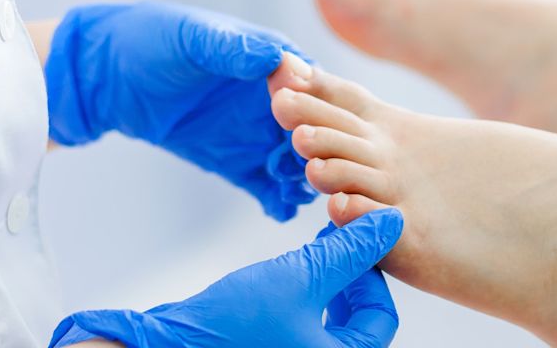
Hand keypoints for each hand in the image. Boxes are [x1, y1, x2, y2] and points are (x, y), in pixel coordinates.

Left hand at [45, 1, 317, 220]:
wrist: (111, 76)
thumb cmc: (152, 40)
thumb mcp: (191, 39)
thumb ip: (232, 49)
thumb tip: (276, 59)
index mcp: (274, 63)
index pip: (314, 88)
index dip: (318, 109)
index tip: (304, 126)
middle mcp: (277, 101)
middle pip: (316, 131)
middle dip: (317, 151)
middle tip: (302, 167)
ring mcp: (258, 134)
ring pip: (298, 162)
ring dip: (302, 179)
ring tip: (294, 192)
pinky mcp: (238, 163)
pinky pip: (268, 187)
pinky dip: (279, 200)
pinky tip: (279, 210)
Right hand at [48, 209, 403, 347]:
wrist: (166, 347)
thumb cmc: (231, 324)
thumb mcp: (299, 276)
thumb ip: (349, 250)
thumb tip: (391, 221)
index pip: (381, 320)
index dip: (371, 276)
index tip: (350, 245)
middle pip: (359, 325)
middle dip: (350, 281)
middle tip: (334, 246)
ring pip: (331, 325)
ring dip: (328, 287)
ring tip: (312, 254)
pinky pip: (303, 328)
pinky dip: (305, 300)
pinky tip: (288, 274)